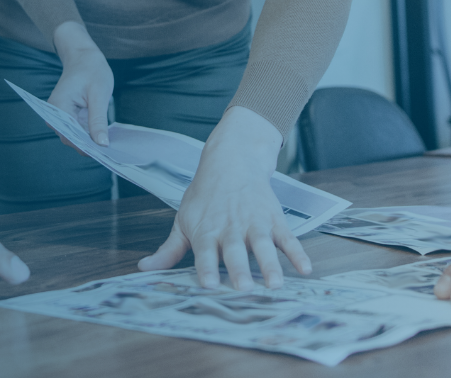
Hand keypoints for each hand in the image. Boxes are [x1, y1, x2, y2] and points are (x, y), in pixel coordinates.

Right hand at [48, 21, 114, 146]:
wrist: (83, 57)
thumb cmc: (91, 70)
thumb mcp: (99, 94)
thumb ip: (98, 120)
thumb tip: (102, 144)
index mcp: (58, 108)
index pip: (70, 137)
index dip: (87, 147)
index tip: (105, 154)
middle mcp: (55, 115)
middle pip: (72, 140)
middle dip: (90, 146)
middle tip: (112, 152)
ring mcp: (61, 117)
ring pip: (76, 138)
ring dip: (91, 142)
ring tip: (110, 146)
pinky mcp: (69, 117)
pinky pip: (79, 131)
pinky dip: (91, 135)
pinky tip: (105, 137)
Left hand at [136, 107, 312, 289]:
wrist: (232, 161)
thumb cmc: (205, 196)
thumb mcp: (183, 220)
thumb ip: (169, 249)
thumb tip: (144, 268)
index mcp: (207, 231)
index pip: (204, 253)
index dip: (207, 269)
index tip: (209, 286)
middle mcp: (231, 228)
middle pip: (235, 251)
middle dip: (239, 270)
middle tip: (243, 288)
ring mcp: (255, 224)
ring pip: (263, 246)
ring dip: (270, 265)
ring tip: (276, 284)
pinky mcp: (274, 220)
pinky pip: (288, 239)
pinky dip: (297, 253)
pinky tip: (305, 269)